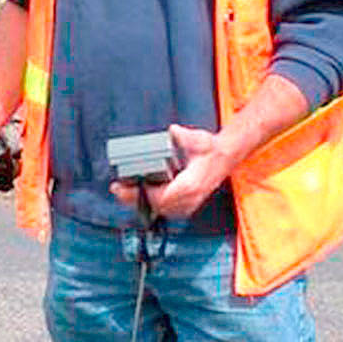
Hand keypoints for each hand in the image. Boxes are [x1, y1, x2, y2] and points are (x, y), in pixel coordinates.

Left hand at [109, 122, 235, 220]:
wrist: (226, 157)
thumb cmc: (210, 148)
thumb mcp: (198, 139)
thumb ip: (184, 136)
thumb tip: (173, 131)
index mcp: (189, 186)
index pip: (161, 197)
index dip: (142, 195)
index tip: (127, 187)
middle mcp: (189, 198)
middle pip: (156, 206)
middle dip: (135, 199)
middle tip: (117, 189)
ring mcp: (189, 204)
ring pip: (160, 210)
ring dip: (141, 203)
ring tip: (123, 192)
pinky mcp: (188, 204)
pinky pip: (166, 210)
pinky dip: (152, 204)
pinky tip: (139, 196)